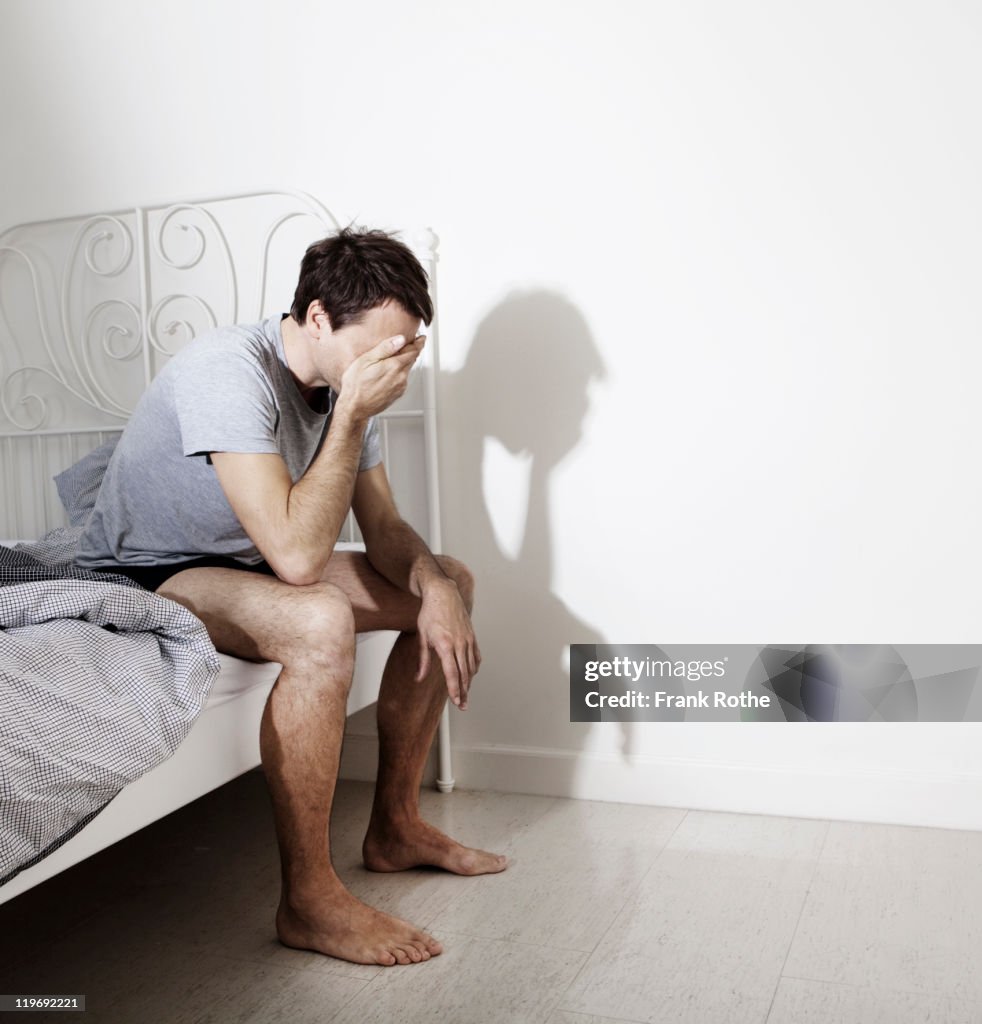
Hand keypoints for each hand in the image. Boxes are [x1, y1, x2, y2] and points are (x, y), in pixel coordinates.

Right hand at [337, 334, 424, 420]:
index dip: (418, 343)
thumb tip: (400, 339)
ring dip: (405, 362)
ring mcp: (400, 387)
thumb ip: (385, 348)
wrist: (354, 407)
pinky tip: (389, 372)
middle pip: (412, 360)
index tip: (422, 338)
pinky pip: (402, 379)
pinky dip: (400, 373)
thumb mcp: (366, 360)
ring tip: (396, 357)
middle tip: (410, 344)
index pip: (413, 351)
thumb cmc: (356, 385)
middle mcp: (401, 377)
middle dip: (412, 351)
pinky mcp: (397, 394)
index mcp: (394, 366)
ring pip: (407, 370)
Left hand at [415, 578, 481, 708]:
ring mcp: (468, 639)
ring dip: (469, 682)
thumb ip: (423, 660)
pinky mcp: (472, 635)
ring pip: (471, 666)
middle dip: (464, 692)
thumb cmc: (430, 613)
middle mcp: (459, 643)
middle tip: (463, 705)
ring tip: (466, 694)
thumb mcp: (422, 637)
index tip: (456, 702)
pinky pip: (476, 655)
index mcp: (445, 645)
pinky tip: (472, 674)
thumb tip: (419, 678)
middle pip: (464, 674)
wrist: (443, 593)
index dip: (455, 690)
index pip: (452, 673)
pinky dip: (474, 667)